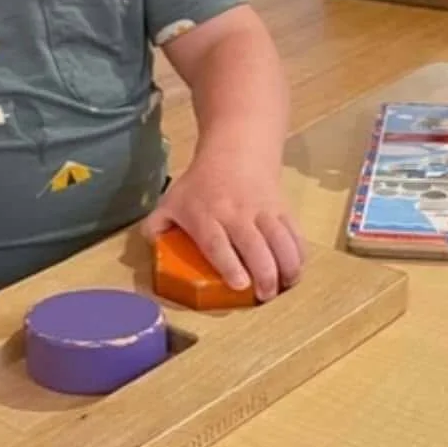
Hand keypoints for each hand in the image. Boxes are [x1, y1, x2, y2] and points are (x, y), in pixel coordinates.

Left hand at [141, 154, 304, 301]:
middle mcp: (236, 215)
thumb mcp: (171, 200)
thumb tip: (148, 247)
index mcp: (206, 217)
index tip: (240, 285)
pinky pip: (294, 231)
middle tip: (265, 295)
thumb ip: (156, 226)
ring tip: (286, 286)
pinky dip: (298, 252)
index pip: (218, 243)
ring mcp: (262, 211)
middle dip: (264, 273)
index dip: (230, 265)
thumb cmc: (200, 184)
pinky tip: (297, 269)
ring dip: (286, 265)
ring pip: (279, 239)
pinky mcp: (281, 208)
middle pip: (254, 246)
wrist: (235, 151)